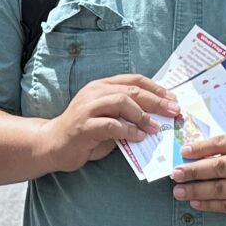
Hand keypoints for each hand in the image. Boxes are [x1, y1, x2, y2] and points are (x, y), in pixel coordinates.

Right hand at [37, 74, 179, 173]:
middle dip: (156, 101)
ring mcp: (87, 108)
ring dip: (142, 115)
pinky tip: (138, 137)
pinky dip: (128, 130)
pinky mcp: (83, 126)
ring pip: (121, 102)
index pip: (134, 80)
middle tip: (173, 111)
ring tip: (156, 127)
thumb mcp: (109, 119)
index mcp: (102, 86)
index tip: (173, 100)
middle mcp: (95, 93)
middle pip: (131, 90)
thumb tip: (157, 119)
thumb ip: (127, 116)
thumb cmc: (85, 133)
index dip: (156, 88)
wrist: (53, 145)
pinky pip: (110, 125)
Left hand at [170, 132, 225, 222]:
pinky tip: (195, 202)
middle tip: (176, 173)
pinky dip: (208, 204)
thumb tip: (196, 153)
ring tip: (179, 191)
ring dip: (196, 191)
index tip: (183, 151)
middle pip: (219, 167)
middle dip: (194, 171)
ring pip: (220, 189)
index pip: (224, 143)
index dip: (201, 147)